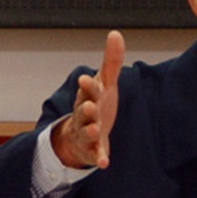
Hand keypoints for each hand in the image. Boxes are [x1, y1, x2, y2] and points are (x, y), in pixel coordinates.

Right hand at [53, 30, 124, 168]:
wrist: (80, 134)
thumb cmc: (96, 103)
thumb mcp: (106, 83)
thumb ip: (112, 61)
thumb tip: (116, 33)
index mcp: (88, 96)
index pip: (88, 89)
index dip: (87, 85)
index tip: (86, 79)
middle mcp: (85, 115)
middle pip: (84, 111)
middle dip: (87, 108)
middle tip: (90, 106)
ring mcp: (87, 133)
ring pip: (87, 132)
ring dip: (91, 131)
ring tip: (96, 129)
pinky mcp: (92, 149)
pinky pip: (94, 154)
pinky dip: (98, 158)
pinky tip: (104, 163)